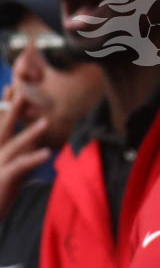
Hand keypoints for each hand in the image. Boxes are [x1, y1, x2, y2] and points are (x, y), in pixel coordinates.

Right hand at [0, 84, 50, 219]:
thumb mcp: (11, 175)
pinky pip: (19, 167)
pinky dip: (32, 159)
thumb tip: (39, 149)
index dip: (4, 107)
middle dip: (13, 110)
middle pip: (2, 128)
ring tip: (47, 121)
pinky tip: (47, 153)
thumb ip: (22, 161)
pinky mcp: (2, 179)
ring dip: (30, 133)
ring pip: (14, 146)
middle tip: (22, 91)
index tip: (10, 88)